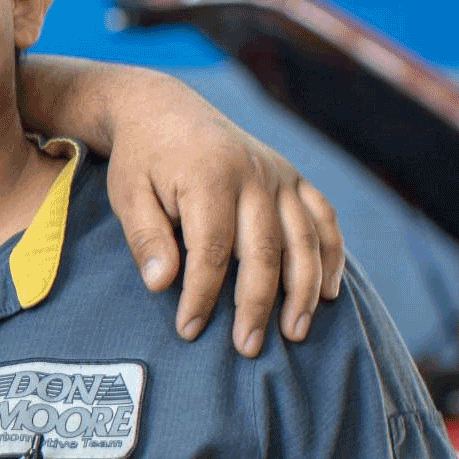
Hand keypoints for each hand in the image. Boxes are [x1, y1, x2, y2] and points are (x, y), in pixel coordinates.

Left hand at [104, 86, 343, 357]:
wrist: (165, 109)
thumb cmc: (142, 160)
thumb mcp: (127, 194)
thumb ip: (145, 238)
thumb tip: (161, 286)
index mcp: (209, 177)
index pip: (211, 250)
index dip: (202, 295)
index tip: (188, 331)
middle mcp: (254, 174)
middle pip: (264, 251)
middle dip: (257, 305)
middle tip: (247, 348)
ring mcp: (280, 176)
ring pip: (303, 239)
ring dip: (304, 290)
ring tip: (294, 333)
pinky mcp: (294, 178)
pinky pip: (323, 219)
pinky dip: (331, 256)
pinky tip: (329, 293)